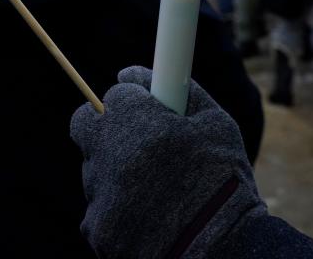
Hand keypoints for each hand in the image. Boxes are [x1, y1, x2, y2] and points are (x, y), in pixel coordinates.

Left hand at [70, 66, 264, 258]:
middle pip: (87, 123)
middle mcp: (109, 155)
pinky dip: (117, 207)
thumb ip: (176, 87)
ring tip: (158, 188)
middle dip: (107, 124)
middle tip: (138, 138)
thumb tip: (132, 72)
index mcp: (137, 122)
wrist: (225, 251)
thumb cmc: (225, 181)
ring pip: (94, 167)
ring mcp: (99, 195)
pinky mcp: (97, 229)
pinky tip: (150, 215)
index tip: (151, 108)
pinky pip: (99, 206)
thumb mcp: (215, 123)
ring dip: (116, 169)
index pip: (116, 93)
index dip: (136, 99)